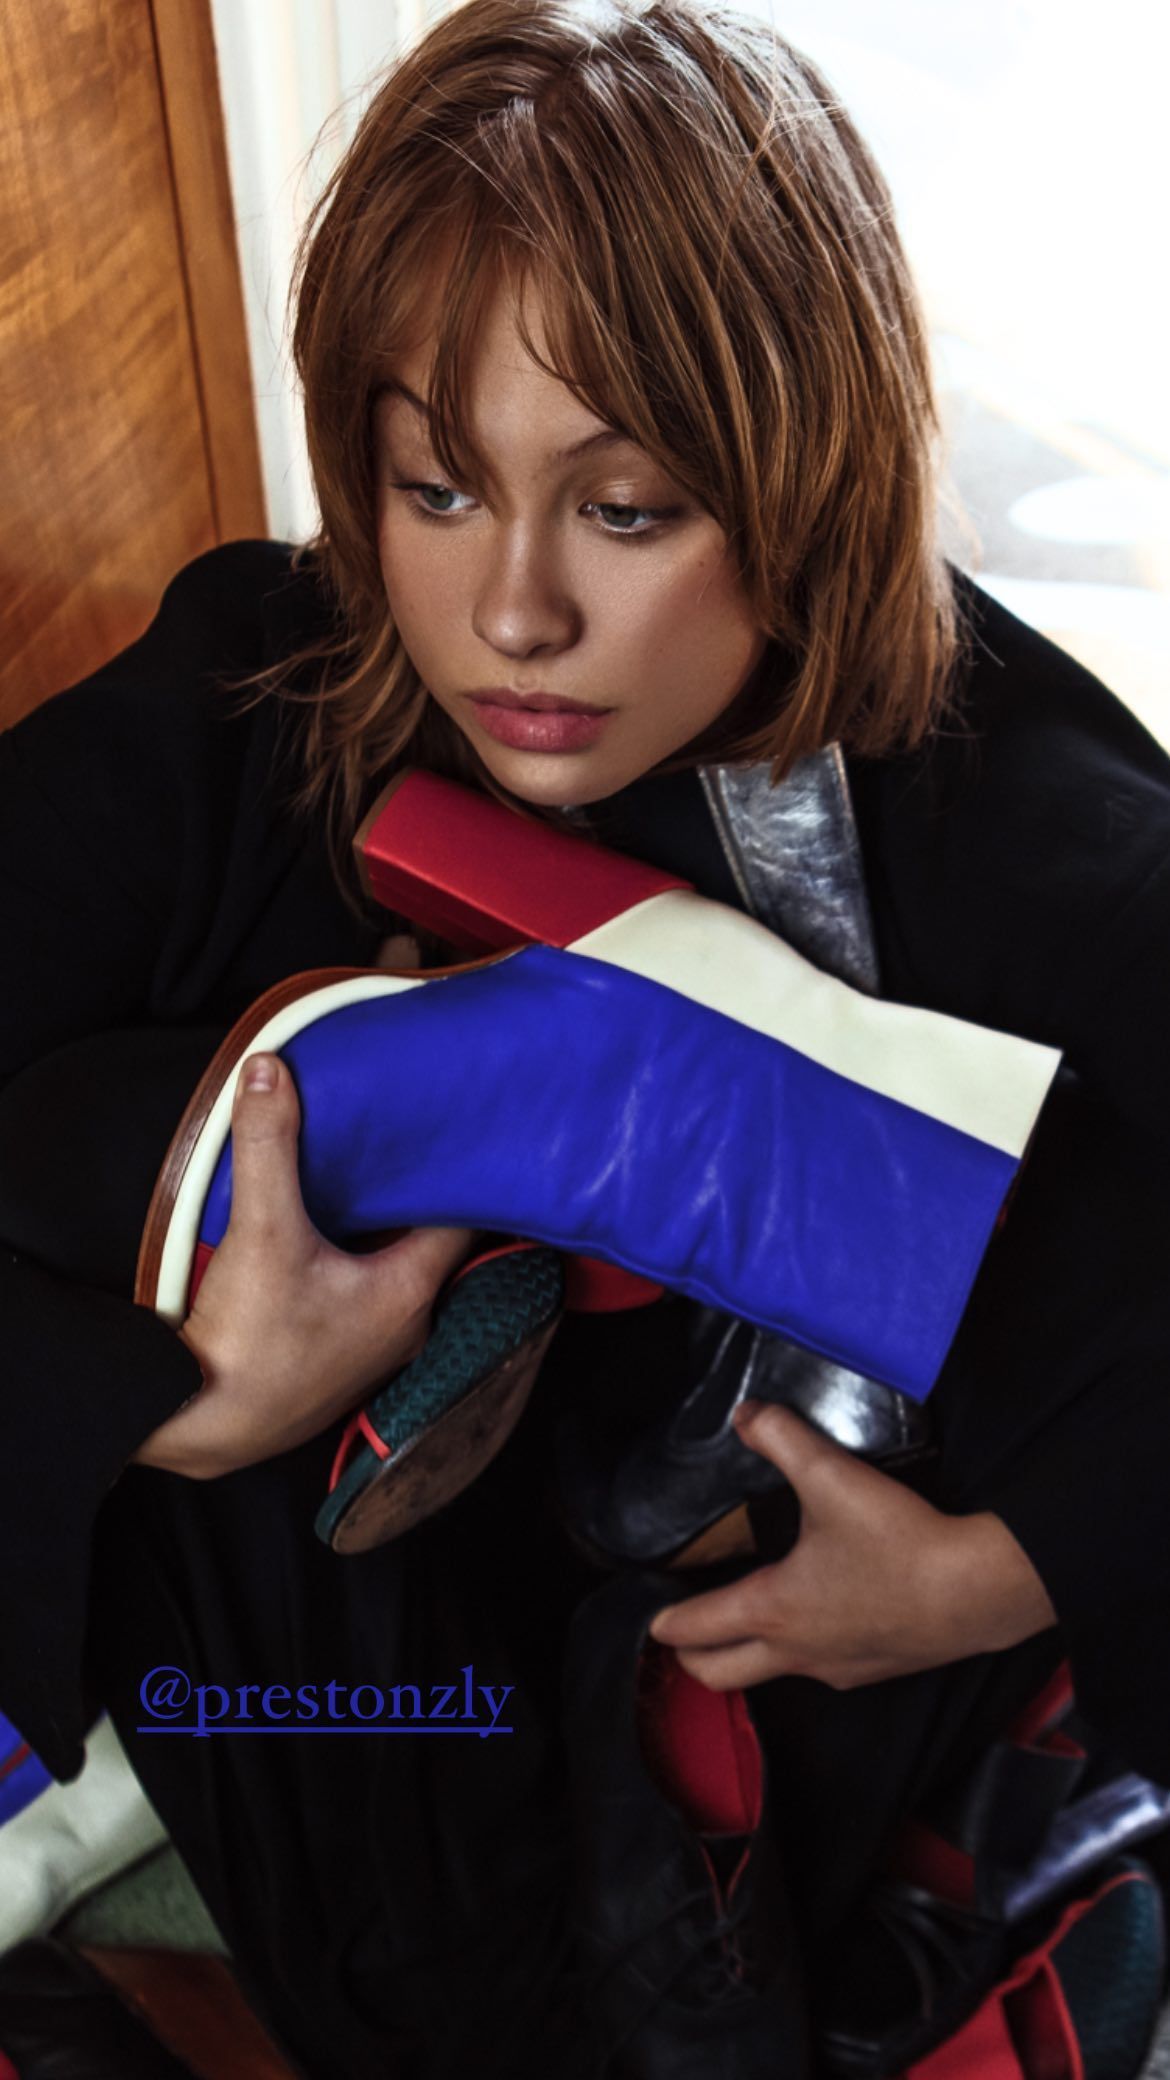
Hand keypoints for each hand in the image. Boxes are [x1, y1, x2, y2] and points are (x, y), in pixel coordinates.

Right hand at [131, 1051, 475, 1478]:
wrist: (200, 1429)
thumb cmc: (246, 1344)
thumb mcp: (260, 1230)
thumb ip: (267, 1146)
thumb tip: (269, 1070)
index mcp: (409, 1290)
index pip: (462, 1217)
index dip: (460, 1172)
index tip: (457, 1131)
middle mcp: (407, 1324)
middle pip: (427, 1240)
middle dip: (416, 1194)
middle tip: (406, 1138)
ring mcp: (373, 1348)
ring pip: (394, 1270)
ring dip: (382, 1231)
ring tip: (366, 1175)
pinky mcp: (338, 1360)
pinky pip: (363, 1295)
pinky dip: (354, 1262)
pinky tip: (323, 1238)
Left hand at [646, 1400, 1058, 1690]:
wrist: (978, 1591)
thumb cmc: (901, 1542)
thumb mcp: (832, 1476)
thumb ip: (782, 1438)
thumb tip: (746, 1415)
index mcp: (772, 1609)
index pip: (696, 1630)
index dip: (665, 1622)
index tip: (652, 1617)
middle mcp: (796, 1651)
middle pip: (718, 1675)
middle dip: (693, 1657)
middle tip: (684, 1632)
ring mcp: (835, 1670)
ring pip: (769, 1675)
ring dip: (747, 1655)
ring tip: (746, 1620)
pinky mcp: (873, 1671)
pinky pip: (818, 1670)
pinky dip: (800, 1652)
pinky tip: (819, 1616)